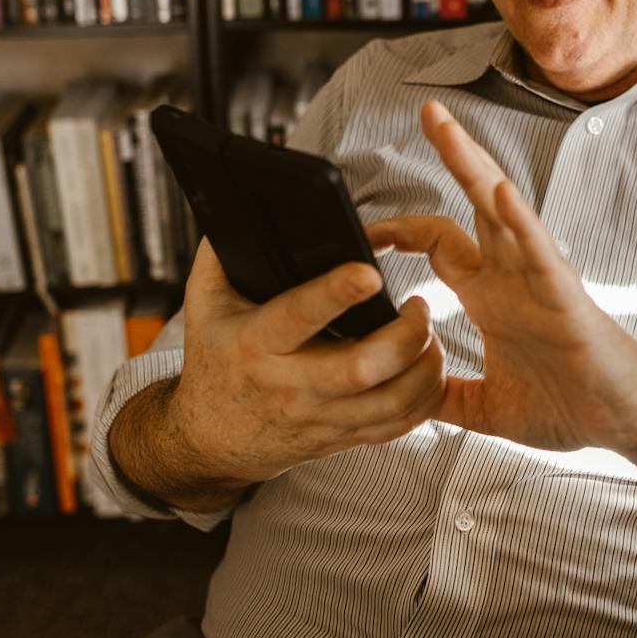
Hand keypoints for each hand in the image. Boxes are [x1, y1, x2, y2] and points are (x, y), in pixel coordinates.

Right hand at [149, 240, 446, 491]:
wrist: (209, 439)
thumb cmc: (214, 357)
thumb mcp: (205, 300)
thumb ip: (224, 250)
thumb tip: (246, 198)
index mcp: (256, 343)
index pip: (299, 316)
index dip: (336, 294)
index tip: (370, 271)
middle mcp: (290, 385)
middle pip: (362, 368)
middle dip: (404, 336)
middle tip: (421, 305)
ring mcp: (319, 417)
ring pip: (389, 403)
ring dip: (424, 369)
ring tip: (431, 335)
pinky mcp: (340, 437)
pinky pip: (395, 427)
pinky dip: (423, 400)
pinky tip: (429, 370)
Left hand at [365, 100, 636, 478]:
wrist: (622, 423)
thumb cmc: (567, 405)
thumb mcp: (486, 407)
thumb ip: (445, 397)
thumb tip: (405, 403)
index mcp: (491, 294)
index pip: (439, 244)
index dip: (402, 232)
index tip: (366, 232)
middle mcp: (512, 274)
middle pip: (474, 201)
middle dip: (451, 155)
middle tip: (427, 111)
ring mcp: (538, 279)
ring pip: (503, 209)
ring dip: (474, 168)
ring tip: (448, 131)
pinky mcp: (564, 295)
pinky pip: (540, 251)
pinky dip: (522, 220)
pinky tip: (503, 193)